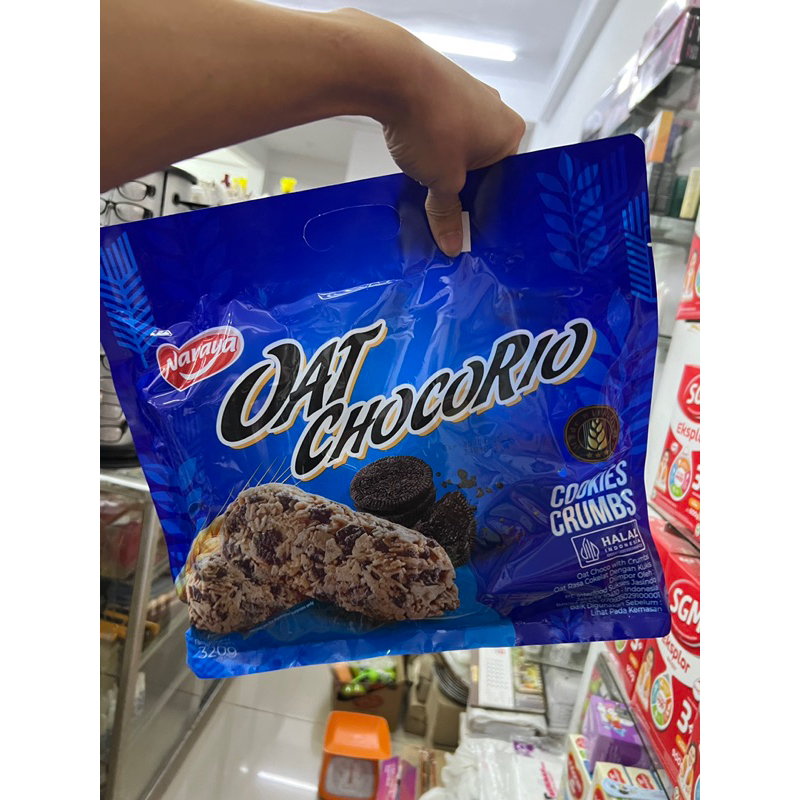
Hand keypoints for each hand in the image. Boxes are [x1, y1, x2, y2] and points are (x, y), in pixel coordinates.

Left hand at [330, 9, 525, 256]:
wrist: (391, 73)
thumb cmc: (431, 120)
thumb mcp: (442, 181)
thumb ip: (448, 214)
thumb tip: (453, 242)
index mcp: (510, 133)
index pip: (505, 181)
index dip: (483, 205)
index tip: (466, 224)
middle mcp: (495, 110)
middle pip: (481, 164)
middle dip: (460, 187)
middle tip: (442, 209)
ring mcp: (468, 96)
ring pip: (458, 146)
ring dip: (442, 166)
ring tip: (423, 182)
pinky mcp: (441, 89)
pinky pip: (440, 127)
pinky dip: (428, 145)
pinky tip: (412, 157)